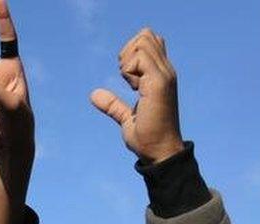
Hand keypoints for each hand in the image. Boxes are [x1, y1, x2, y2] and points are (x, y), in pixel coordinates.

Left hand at [90, 28, 183, 163]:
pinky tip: (134, 88)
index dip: (131, 53)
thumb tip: (94, 94)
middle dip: (128, 50)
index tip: (129, 79)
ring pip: (143, 40)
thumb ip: (113, 105)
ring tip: (131, 83)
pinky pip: (139, 58)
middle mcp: (165, 72)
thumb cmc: (148, 137)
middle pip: (146, 35)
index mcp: (161, 76)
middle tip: (126, 76)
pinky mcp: (159, 83)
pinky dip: (128, 69)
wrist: (160, 153)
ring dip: (128, 59)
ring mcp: (164, 76)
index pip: (150, 41)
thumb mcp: (127, 118)